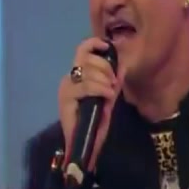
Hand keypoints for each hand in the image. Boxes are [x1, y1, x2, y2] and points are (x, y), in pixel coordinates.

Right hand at [58, 37, 123, 171]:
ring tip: (110, 92)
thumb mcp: (109, 97)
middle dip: (106, 67)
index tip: (107, 46)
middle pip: (86, 58)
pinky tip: (108, 95)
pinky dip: (100, 88)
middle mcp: (70, 79)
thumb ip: (115, 81)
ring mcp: (66, 89)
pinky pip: (85, 86)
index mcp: (78, 76)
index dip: (94, 44)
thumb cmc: (96, 122)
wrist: (86, 145)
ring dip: (104, 79)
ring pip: (86, 71)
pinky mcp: (65, 99)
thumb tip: (123, 64)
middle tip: (113, 83)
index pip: (82, 50)